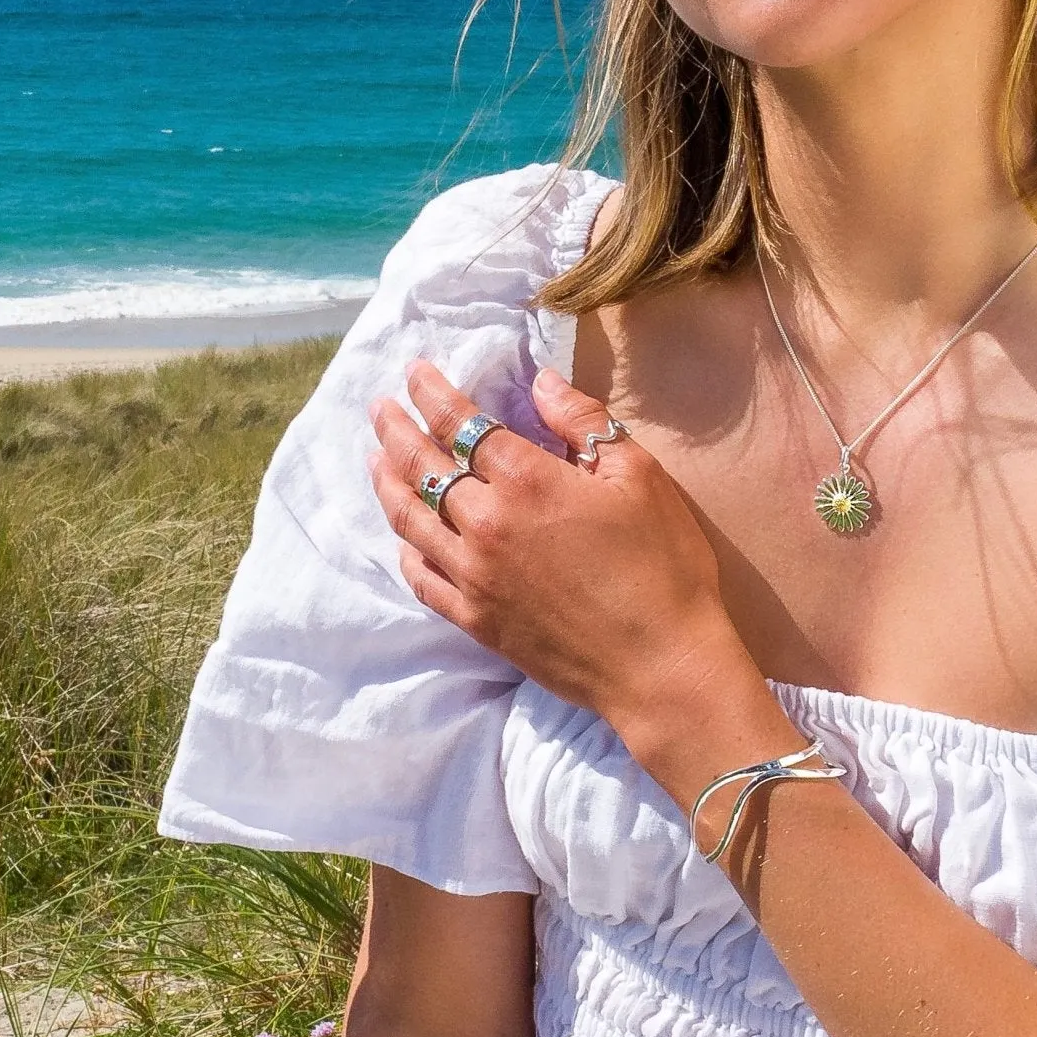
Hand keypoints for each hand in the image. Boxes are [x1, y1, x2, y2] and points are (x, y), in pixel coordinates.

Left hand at [367, 361, 753, 746]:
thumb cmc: (662, 564)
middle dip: (397, 431)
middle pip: (423, 467)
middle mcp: (486, 524)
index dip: (433, 394)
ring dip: (388, 483)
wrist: (659, 664)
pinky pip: (422, 579)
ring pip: (410, 521)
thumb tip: (541, 382)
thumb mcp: (640, 476)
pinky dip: (405, 550)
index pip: (463, 424)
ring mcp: (474, 576)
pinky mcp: (475, 620)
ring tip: (375, 458)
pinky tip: (403, 536)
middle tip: (379, 407)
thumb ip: (585, 423)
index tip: (413, 372)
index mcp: (527, 481)